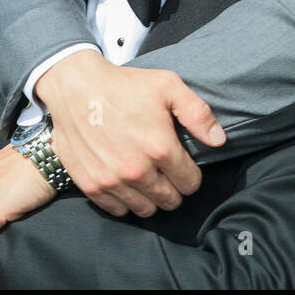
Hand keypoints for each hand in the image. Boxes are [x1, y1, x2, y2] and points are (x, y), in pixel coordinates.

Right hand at [34, 49, 225, 217]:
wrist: (76, 86)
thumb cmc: (123, 84)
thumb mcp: (167, 86)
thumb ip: (198, 113)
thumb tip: (219, 140)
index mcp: (160, 148)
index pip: (191, 184)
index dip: (190, 174)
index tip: (181, 163)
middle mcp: (137, 171)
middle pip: (170, 201)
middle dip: (172, 188)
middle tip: (164, 170)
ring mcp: (112, 180)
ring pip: (146, 210)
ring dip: (149, 197)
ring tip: (145, 177)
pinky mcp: (91, 185)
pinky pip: (117, 210)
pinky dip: (124, 201)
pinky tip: (124, 182)